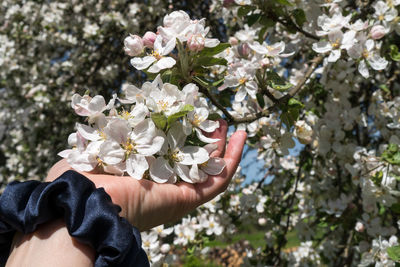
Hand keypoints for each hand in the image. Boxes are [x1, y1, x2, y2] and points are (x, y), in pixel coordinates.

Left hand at [47, 120, 245, 230]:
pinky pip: (219, 180)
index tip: (186, 113)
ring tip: (228, 123)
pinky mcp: (189, 199)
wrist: (86, 203)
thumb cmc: (81, 179)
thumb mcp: (92, 147)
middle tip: (211, 117)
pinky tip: (241, 136)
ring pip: (210, 170)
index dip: (181, 134)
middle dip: (204, 139)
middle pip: (192, 161)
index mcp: (141, 173)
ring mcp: (177, 192)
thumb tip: (112, 116)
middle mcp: (161, 184)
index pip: (167, 153)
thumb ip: (105, 134)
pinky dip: (232, 159)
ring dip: (222, 148)